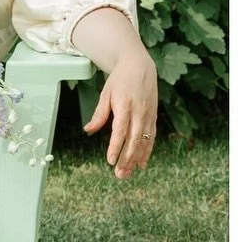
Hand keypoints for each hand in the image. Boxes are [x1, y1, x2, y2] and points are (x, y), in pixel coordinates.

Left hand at [83, 48, 158, 178]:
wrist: (140, 66)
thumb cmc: (120, 80)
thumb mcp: (106, 94)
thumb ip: (99, 114)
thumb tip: (88, 130)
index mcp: (125, 106)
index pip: (120, 131)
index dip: (116, 147)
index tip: (111, 160)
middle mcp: (139, 112)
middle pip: (134, 140)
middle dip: (127, 159)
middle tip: (119, 174)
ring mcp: (148, 116)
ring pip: (144, 141)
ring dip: (137, 159)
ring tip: (128, 173)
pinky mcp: (153, 117)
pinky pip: (151, 137)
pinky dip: (147, 151)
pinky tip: (142, 163)